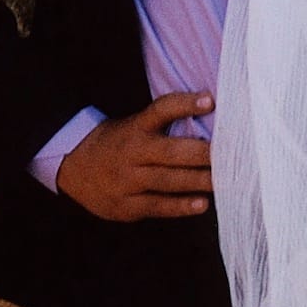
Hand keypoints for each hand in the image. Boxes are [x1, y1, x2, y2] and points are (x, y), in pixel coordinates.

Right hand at [56, 92, 214, 221]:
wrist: (73, 166)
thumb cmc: (120, 142)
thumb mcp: (136, 125)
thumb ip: (167, 125)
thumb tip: (212, 117)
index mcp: (136, 127)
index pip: (162, 110)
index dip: (186, 104)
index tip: (211, 101)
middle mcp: (132, 153)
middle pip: (173, 152)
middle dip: (204, 154)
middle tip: (233, 154)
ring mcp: (127, 181)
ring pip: (169, 181)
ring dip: (200, 181)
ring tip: (227, 181)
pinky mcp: (125, 205)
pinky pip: (158, 206)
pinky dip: (181, 206)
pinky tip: (202, 204)